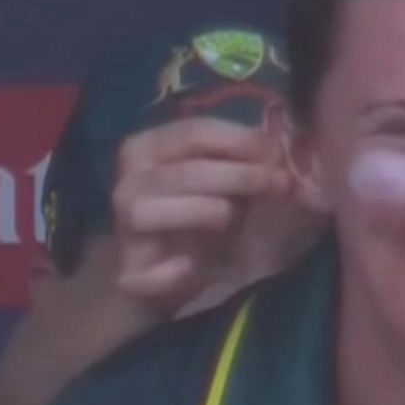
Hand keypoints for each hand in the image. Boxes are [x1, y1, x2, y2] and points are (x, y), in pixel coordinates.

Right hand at [110, 117, 292, 315]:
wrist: (171, 270)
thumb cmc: (204, 212)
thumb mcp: (227, 179)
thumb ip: (246, 162)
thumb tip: (280, 151)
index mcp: (148, 147)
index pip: (194, 131)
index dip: (240, 140)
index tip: (277, 153)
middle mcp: (128, 181)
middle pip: (185, 171)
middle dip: (240, 175)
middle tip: (280, 182)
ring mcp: (123, 226)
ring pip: (156, 210)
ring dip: (207, 212)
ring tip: (233, 218)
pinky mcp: (128, 273)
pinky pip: (150, 271)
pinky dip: (174, 271)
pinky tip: (192, 266)